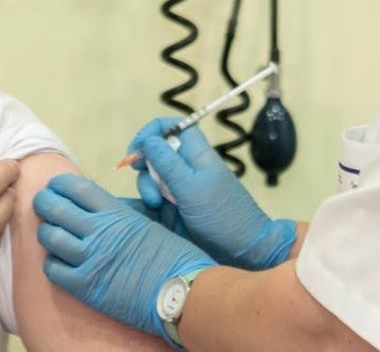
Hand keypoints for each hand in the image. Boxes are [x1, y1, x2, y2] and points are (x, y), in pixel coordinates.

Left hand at [33, 174, 214, 344]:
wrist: (182, 290)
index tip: (55, 186)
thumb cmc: (172, 256)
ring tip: (49, 232)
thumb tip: (98, 208)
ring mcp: (90, 259)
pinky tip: (58, 261)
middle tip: (42, 204)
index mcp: (116, 213)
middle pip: (56, 208)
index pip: (76, 188)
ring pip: (50, 237)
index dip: (59, 184)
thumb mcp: (147, 222)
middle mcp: (99, 232)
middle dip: (43, 203)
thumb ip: (120, 213)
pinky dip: (51, 263)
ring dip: (45, 232)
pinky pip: (53, 270)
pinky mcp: (86, 287)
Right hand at [130, 118, 295, 270]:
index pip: (173, 128)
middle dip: (145, 163)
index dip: (152, 131)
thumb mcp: (192, 188)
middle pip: (157, 152)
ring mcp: (182, 188)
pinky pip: (156, 195)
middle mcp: (188, 168)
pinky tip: (154, 209)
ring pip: (153, 175)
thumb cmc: (222, 216)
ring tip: (156, 204)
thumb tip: (149, 140)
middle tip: (140, 174)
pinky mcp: (176, 208)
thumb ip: (168, 164)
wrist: (242, 251)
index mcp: (198, 155)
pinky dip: (150, 199)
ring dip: (148, 185)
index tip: (137, 148)